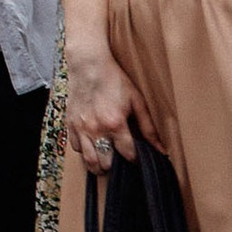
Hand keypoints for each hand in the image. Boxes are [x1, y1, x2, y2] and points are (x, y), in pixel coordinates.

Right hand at [64, 42, 147, 166]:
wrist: (88, 65)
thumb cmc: (114, 80)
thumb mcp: (137, 101)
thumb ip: (149, 127)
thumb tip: (161, 148)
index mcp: (115, 124)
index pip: (128, 155)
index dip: (135, 159)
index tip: (137, 157)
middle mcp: (96, 130)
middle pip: (106, 163)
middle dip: (116, 166)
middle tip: (122, 160)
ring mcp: (81, 128)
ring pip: (89, 161)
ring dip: (99, 165)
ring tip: (107, 162)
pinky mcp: (70, 125)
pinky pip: (76, 148)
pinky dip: (85, 151)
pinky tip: (93, 146)